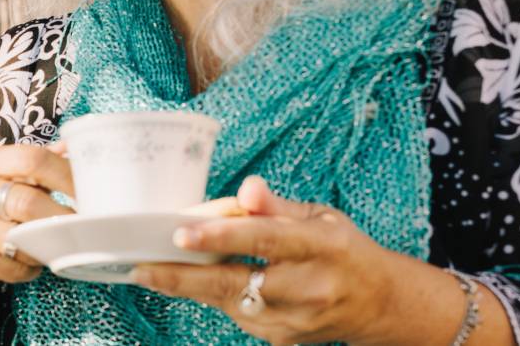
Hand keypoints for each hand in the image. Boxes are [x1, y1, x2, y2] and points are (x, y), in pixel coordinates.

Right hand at [0, 143, 77, 311]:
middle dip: (62, 218)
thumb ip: (43, 165)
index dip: (67, 176)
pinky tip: (32, 262)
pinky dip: (31, 269)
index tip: (91, 194)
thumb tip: (78, 146)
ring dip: (47, 247)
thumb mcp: (13, 179)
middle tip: (88, 229)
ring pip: (21, 239)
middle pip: (27, 202)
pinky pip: (14, 267)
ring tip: (59, 246)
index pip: (32, 159)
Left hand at [130, 176, 413, 344]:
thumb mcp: (321, 217)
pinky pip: (235, 315)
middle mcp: (309, 288)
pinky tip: (187, 281)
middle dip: (182, 276)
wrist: (379, 303)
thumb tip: (246, 188)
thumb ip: (277, 206)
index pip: (266, 240)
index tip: (181, 233)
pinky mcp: (281, 338)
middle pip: (235, 283)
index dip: (222, 235)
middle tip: (140, 266)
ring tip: (148, 270)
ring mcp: (295, 320)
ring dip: (187, 287)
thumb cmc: (342, 250)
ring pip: (227, 303)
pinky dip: (210, 297)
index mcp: (322, 247)